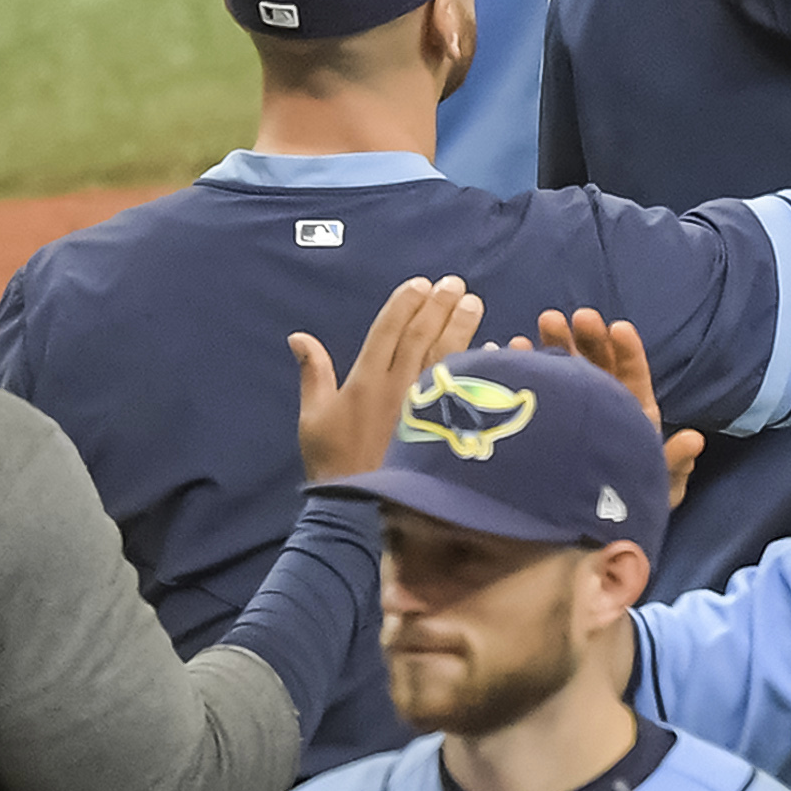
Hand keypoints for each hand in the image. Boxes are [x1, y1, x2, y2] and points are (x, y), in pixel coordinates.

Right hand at [293, 275, 485, 483]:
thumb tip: (299, 337)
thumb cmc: (333, 461)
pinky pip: (465, 389)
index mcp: (364, 380)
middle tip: (455, 283)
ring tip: (473, 302)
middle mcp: (396, 386)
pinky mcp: (442, 425)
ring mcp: (423, 406)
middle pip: (421, 336)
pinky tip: (491, 346)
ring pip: (446, 355)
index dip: (404, 304)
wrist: (359, 507)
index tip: (421, 284)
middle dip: (438, 306)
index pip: (387, 330)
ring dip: (461, 326)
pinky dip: (478, 366)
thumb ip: (313, 373)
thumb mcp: (313, 417)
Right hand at [515, 308, 705, 509]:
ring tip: (544, 321)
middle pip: (598, 365)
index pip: (633, 377)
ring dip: (557, 344)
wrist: (586, 533)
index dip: (627, 352)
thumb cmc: (630, 509)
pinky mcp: (545, 422)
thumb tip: (695, 438)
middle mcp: (604, 408)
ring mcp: (573, 412)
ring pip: (568, 371)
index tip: (618, 328)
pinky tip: (515, 348)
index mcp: (633, 417)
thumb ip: (673, 464)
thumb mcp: (656, 489)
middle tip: (575, 317)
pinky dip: (529, 368)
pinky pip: (539, 389)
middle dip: (589, 339)